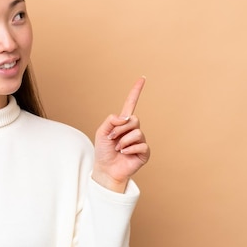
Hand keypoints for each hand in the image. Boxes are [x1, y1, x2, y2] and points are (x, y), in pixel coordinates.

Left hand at [92, 76, 150, 192]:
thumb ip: (111, 120)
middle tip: (113, 139)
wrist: (106, 168)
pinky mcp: (144, 152)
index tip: (142, 78)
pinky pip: (141, 145)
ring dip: (123, 141)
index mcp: (123, 123)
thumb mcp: (101, 132)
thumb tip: (125, 117)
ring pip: (137, 132)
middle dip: (120, 129)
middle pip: (134, 119)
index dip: (136, 91)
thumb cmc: (103, 151)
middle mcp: (133, 129)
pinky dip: (130, 149)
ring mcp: (140, 140)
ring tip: (118, 148)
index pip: (131, 103)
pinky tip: (125, 153)